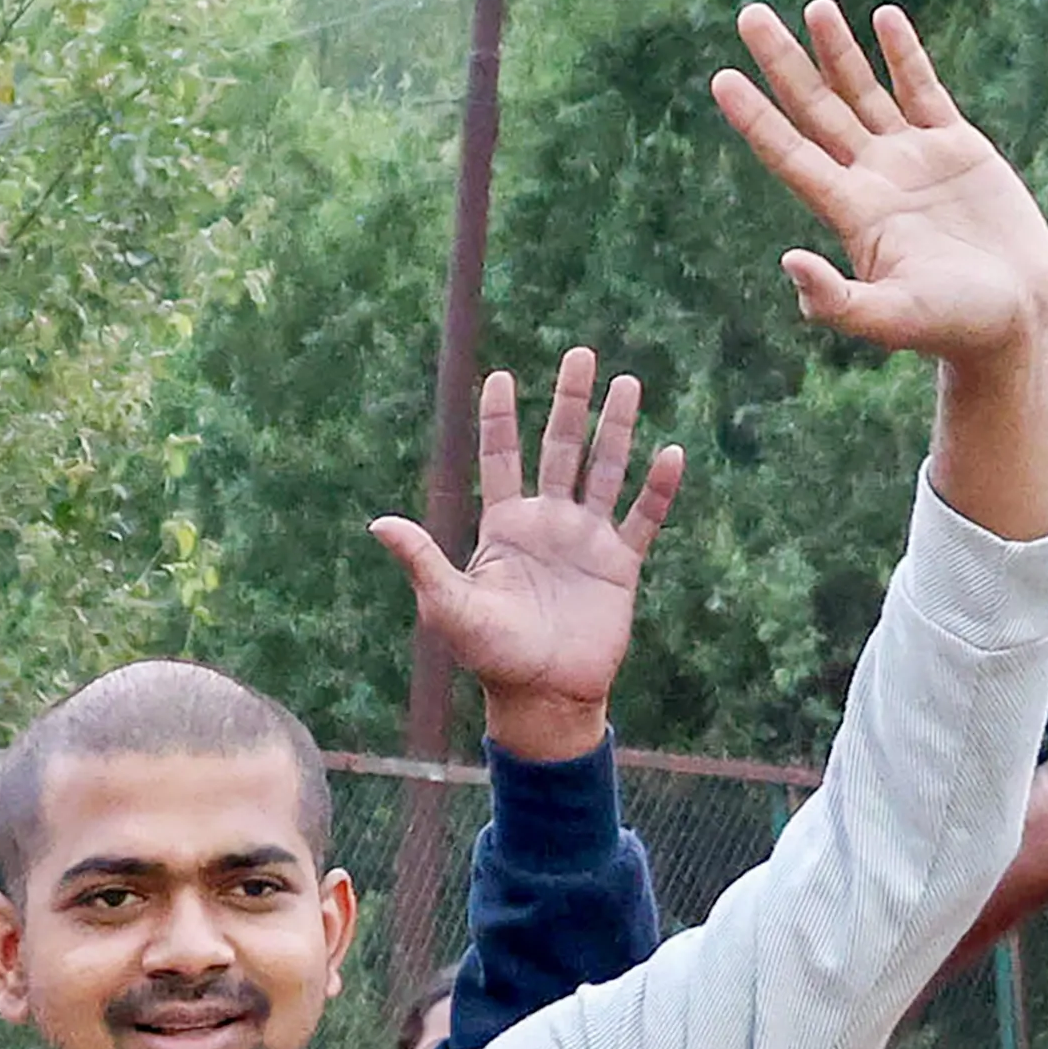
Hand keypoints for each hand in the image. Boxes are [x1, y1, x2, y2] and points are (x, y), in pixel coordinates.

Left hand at [370, 351, 681, 759]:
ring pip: (604, 470)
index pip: (502, 458)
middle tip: (579, 352)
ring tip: (627, 382)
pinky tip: (669, 452)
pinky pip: (643, 518)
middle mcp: (548, 523)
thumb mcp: (449, 605)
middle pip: (559, 448)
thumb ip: (422, 561)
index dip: (501, 418)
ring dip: (616, 428)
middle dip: (569, 402)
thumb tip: (378, 523)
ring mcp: (586, 540)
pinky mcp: (620, 565)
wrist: (541, 695)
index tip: (500, 375)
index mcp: (504, 526)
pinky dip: (657, 488)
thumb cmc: (489, 655)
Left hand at [705, 3, 1047, 369]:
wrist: (1013, 320)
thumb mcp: (890, 318)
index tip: (722, 78)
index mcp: (850, 212)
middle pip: (816, 109)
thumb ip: (838, 301)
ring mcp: (913, 160)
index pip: (790, 153)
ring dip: (838, 51)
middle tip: (750, 15)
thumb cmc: (952, 327)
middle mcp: (872, 178)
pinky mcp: (958, 148)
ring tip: (814, 7)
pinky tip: (885, 18)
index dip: (755, 116)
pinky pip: (924, 90)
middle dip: (784, 62)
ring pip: (865, 92)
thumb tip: (789, 263)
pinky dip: (905, 55)